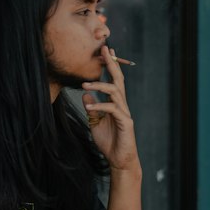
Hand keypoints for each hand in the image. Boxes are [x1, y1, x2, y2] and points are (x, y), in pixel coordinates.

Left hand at [82, 46, 139, 173]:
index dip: (110, 65)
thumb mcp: (95, 123)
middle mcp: (122, 105)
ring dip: (99, 86)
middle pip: (118, 79)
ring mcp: (124, 112)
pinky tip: (88, 107)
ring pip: (114, 92)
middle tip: (104, 49)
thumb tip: (84, 96)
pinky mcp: (125, 122)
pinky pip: (112, 110)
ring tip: (84, 85)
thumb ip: (92, 109)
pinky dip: (99, 106)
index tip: (106, 50)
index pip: (114, 80)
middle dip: (111, 64)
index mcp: (115, 103)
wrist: (119, 160)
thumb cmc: (109, 142)